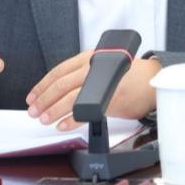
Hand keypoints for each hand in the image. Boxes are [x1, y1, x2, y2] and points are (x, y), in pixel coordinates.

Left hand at [25, 52, 160, 130]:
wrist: (152, 81)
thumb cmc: (128, 77)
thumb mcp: (101, 69)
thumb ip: (81, 76)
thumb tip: (57, 94)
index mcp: (88, 58)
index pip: (58, 71)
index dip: (42, 86)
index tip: (32, 97)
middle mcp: (94, 68)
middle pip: (61, 85)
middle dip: (44, 100)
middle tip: (34, 111)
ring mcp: (103, 83)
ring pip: (71, 97)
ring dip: (54, 110)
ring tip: (45, 119)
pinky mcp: (112, 98)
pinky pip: (87, 110)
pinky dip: (72, 119)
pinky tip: (62, 125)